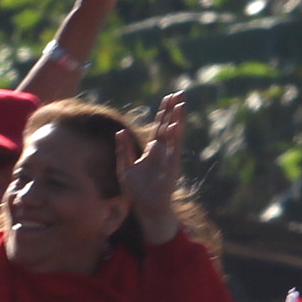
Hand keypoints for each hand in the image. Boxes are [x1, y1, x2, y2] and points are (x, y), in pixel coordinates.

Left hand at [116, 91, 187, 243]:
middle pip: (168, 126)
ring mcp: (168, 158)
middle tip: (180, 94)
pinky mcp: (170, 167)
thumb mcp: (125, 167)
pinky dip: (175, 138)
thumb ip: (123, 150)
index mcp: (152, 150)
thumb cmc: (137, 190)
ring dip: (177, 120)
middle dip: (173, 110)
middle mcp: (162, 151)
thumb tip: (120, 132)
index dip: (163, 112)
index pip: (159, 126)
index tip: (168, 98)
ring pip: (173, 135)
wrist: (145, 207)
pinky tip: (177, 126)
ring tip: (181, 105)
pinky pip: (173, 150)